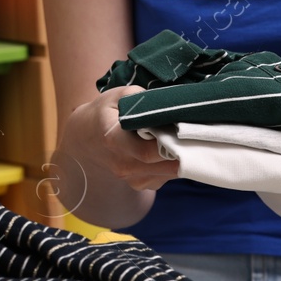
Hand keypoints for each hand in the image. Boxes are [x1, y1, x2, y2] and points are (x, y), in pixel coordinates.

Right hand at [61, 85, 179, 191]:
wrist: (86, 138)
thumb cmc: (105, 113)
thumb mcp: (118, 96)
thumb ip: (141, 99)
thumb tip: (165, 106)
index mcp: (114, 141)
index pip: (148, 151)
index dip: (171, 143)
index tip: (185, 129)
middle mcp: (123, 165)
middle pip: (165, 165)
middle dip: (184, 151)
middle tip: (194, 133)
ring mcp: (131, 179)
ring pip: (170, 173)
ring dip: (181, 158)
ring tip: (183, 139)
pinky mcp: (140, 185)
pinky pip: (166, 177)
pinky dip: (173, 164)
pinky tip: (170, 149)